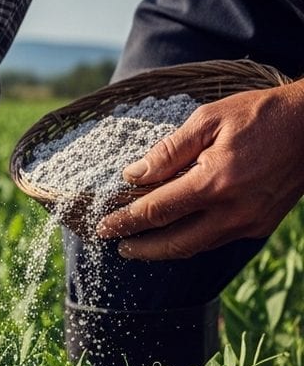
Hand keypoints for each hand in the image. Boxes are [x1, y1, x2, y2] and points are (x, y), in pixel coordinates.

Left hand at [95, 80, 303, 258]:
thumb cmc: (261, 115)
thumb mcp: (209, 119)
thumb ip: (168, 151)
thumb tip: (133, 175)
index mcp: (214, 183)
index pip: (155, 212)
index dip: (125, 222)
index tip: (103, 227)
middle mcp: (231, 211)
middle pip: (173, 244)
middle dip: (141, 249)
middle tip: (118, 247)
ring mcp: (249, 223)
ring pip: (196, 248)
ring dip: (165, 250)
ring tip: (141, 245)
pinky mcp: (260, 226)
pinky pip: (216, 241)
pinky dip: (192, 242)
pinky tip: (177, 234)